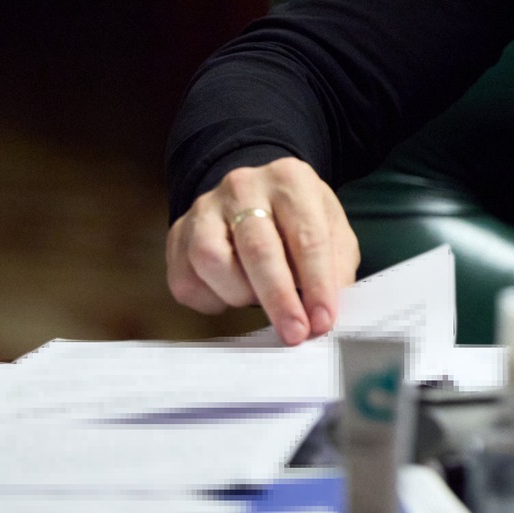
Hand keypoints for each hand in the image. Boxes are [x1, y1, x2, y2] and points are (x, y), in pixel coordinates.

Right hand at [166, 157, 359, 344]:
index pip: (307, 237)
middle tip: (294, 333)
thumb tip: (324, 314)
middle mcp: (243, 187)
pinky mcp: (178, 235)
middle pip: (257, 249)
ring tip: (258, 297)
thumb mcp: (331, 229)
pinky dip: (213, 299)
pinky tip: (231, 292)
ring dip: (241, 293)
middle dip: (278, 299)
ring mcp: (204, 209)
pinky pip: (187, 281)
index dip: (318, 284)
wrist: (253, 196)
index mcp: (290, 180)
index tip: (323, 321)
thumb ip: (335, 266)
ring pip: (212, 262)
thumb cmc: (297, 219)